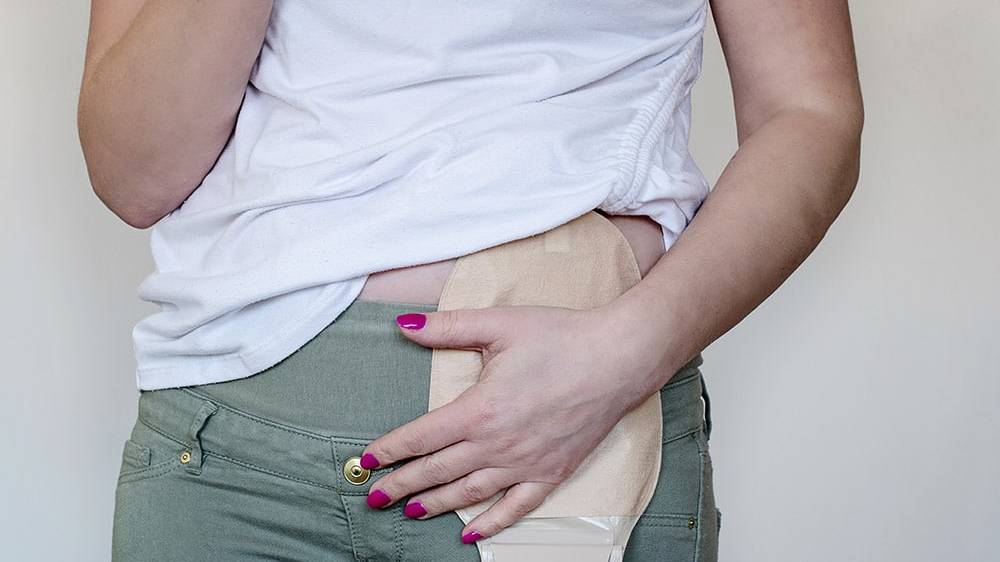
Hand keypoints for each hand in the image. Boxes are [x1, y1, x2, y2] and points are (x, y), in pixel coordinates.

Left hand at [359, 303, 668, 543]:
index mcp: (479, 410)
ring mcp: (524, 464)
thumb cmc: (561, 337)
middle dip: (402, 485)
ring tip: (410, 512)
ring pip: (469, 492)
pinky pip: (515, 507)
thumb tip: (403, 325)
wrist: (618, 358)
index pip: (420, 436)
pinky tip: (469, 533)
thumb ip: (447, 327)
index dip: (390, 450)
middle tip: (374, 497)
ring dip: (435, 504)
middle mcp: (497, 444)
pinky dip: (490, 524)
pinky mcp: (551, 473)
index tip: (366, 462)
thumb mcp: (499, 325)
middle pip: (437, 470)